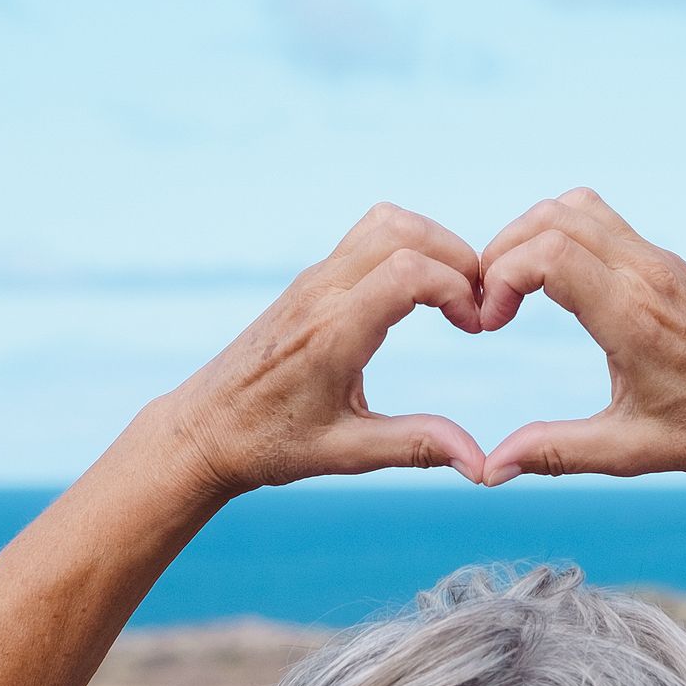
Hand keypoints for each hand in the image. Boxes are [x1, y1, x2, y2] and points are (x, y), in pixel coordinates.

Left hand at [152, 203, 487, 494]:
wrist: (205, 429)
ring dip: (433, 245)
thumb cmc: (268, 444)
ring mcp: (312, 280)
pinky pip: (368, 236)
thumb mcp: (344, 454)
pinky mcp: (311, 280)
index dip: (457, 288)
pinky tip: (421, 295)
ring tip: (455, 295)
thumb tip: (480, 463)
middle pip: (404, 230)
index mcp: (330, 334)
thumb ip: (414, 447)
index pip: (407, 272)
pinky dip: (409, 247)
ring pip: (386, 222)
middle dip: (457, 258)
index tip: (474, 327)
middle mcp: (320, 293)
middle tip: (477, 305)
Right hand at [475, 188, 685, 484]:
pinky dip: (561, 236)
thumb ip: (555, 453)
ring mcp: (661, 263)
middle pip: (551, 218)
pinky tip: (553, 288)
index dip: (501, 277)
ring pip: (577, 208)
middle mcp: (648, 275)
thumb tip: (488, 470)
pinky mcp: (668, 264)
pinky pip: (602, 222)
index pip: (549, 254)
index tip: (489, 323)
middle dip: (502, 253)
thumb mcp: (627, 451)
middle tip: (488, 305)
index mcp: (634, 316)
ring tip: (512, 290)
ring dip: (530, 236)